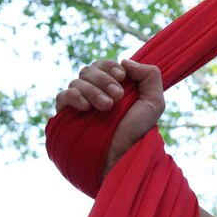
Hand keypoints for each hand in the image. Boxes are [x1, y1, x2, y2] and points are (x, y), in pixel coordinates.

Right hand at [55, 58, 164, 177]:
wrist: (120, 155)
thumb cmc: (137, 132)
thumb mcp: (154, 102)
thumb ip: (150, 76)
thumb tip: (125, 61)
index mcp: (112, 87)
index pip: (104, 65)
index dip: (111, 66)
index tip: (122, 77)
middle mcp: (94, 92)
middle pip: (89, 70)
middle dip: (104, 80)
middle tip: (117, 97)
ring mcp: (79, 103)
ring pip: (77, 81)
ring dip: (93, 91)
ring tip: (107, 107)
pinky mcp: (65, 114)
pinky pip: (62, 96)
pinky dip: (74, 96)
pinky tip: (86, 107)